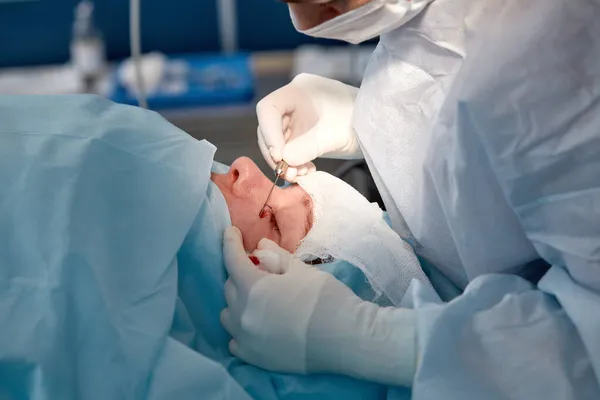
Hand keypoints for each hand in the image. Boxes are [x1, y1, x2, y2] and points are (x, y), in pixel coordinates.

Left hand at [221, 227, 416, 385]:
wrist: (346, 338)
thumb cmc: (326, 299)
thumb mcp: (301, 270)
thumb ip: (276, 257)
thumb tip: (259, 247)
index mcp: (253, 287)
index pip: (232, 259)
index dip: (230, 242)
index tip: (231, 232)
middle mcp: (243, 314)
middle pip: (230, 286)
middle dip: (241, 273)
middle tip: (260, 270)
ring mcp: (246, 338)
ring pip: (228, 314)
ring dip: (238, 302)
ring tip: (257, 300)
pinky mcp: (254, 357)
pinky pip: (235, 340)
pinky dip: (242, 329)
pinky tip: (257, 325)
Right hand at [256, 74, 362, 181]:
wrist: (378, 128)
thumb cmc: (359, 122)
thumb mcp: (331, 136)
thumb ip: (304, 148)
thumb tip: (283, 160)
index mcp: (299, 91)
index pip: (268, 109)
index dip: (268, 133)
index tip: (278, 156)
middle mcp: (294, 103)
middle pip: (270, 127)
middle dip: (276, 153)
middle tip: (287, 173)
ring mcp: (299, 118)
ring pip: (279, 141)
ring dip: (286, 161)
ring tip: (300, 175)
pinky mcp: (305, 133)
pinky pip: (291, 148)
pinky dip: (295, 162)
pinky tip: (307, 171)